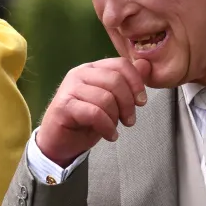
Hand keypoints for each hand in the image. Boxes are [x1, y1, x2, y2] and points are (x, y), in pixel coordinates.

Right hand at [36, 58, 151, 166]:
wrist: (60, 142)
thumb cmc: (86, 121)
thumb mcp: (112, 101)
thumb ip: (127, 83)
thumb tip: (145, 65)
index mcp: (92, 68)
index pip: (120, 64)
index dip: (136, 82)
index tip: (142, 102)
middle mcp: (79, 73)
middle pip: (115, 80)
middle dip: (128, 103)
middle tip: (129, 120)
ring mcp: (69, 88)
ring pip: (105, 98)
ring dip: (115, 118)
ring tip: (115, 129)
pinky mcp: (64, 106)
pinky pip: (94, 113)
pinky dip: (107, 127)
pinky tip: (109, 135)